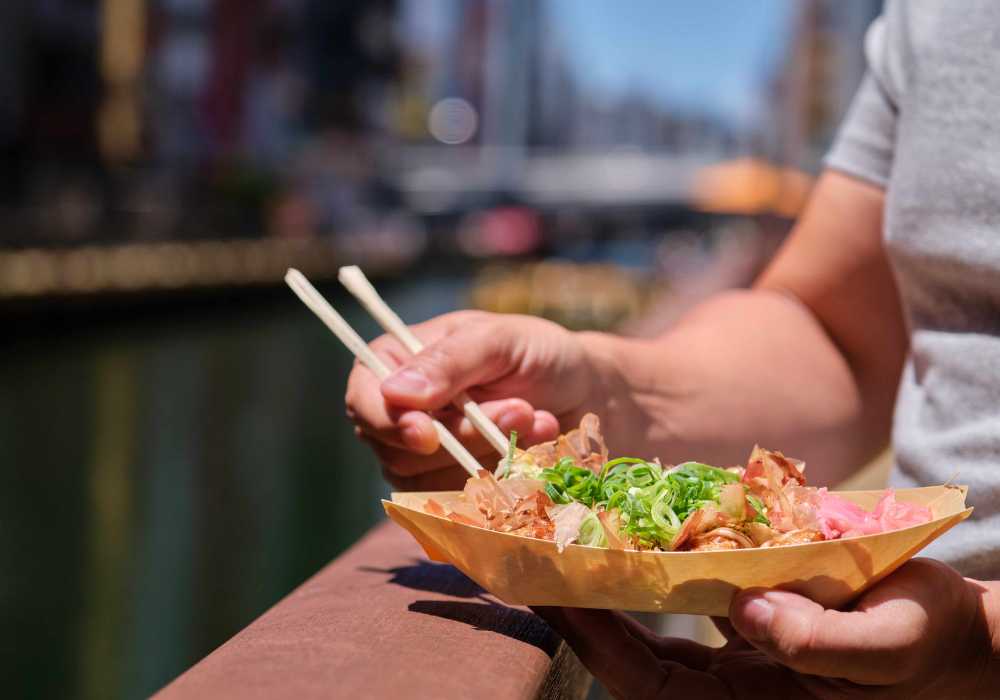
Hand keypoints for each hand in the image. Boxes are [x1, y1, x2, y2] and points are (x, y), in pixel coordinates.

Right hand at [345, 310, 603, 489]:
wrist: (586, 395)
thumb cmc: (538, 354)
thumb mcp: (500, 341)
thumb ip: (451, 361)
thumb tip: (395, 392)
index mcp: (395, 363)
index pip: (363, 400)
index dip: (388, 422)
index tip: (426, 432)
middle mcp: (399, 413)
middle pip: (398, 449)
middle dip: (463, 436)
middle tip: (520, 408)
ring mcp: (422, 458)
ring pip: (430, 480)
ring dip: (489, 454)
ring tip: (535, 418)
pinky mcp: (451, 490)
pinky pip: (459, 502)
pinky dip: (501, 478)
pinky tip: (535, 449)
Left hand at [534, 558, 997, 698]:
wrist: (952, 635)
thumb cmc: (929, 645)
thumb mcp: (892, 646)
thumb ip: (825, 644)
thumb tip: (751, 613)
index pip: (645, 680)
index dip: (593, 640)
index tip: (553, 592)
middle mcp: (728, 688)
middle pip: (631, 654)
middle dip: (582, 610)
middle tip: (537, 558)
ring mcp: (734, 658)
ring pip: (651, 628)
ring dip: (610, 588)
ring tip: (571, 541)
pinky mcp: (747, 626)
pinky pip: (686, 604)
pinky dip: (657, 573)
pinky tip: (637, 539)